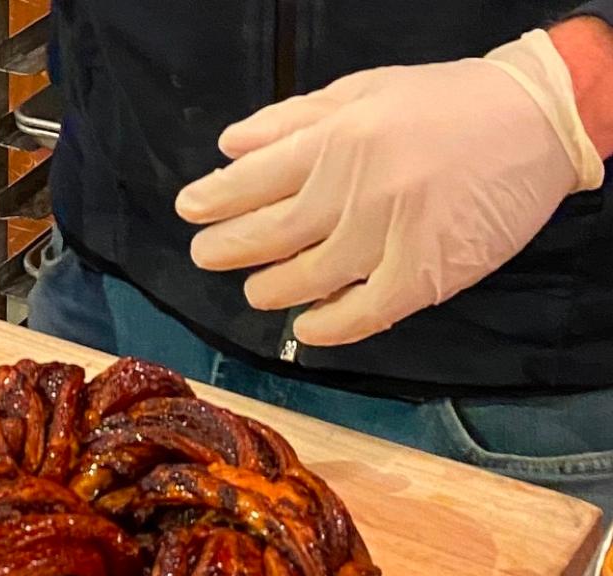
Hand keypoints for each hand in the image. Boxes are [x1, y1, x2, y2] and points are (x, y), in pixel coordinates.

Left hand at [176, 30, 604, 346]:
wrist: (540, 121)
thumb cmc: (446, 104)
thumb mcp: (363, 92)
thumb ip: (292, 120)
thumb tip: (230, 147)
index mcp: (336, 141)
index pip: (251, 181)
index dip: (213, 201)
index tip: (191, 212)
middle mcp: (354, 191)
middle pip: (266, 235)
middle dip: (226, 249)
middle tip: (206, 255)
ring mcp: (387, 237)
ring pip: (304, 279)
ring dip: (269, 289)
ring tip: (258, 289)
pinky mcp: (423, 276)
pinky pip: (360, 314)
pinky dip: (326, 327)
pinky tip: (307, 326)